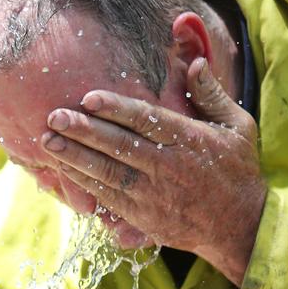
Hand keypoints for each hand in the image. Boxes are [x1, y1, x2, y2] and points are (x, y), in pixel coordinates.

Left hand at [43, 57, 266, 285]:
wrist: (239, 226)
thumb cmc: (236, 170)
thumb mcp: (237, 127)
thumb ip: (211, 94)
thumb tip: (196, 62)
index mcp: (188, 140)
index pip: (145, 120)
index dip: (115, 109)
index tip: (88, 98)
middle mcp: (167, 166)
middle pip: (119, 146)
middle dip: (83, 131)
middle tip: (53, 117)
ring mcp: (153, 194)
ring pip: (108, 173)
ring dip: (76, 158)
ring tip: (48, 143)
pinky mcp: (144, 217)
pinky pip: (109, 199)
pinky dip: (85, 185)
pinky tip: (64, 171)